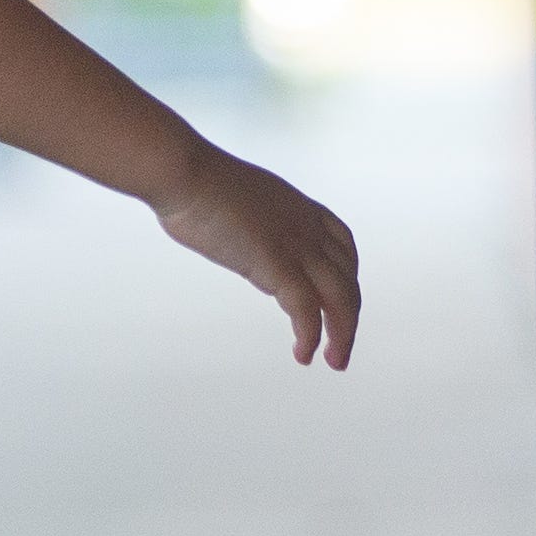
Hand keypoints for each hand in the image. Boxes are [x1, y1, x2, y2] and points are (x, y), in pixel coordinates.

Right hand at [153, 143, 361, 369]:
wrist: (186, 174)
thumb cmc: (196, 182)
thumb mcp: (240, 201)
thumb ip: (253, 222)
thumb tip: (241, 237)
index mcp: (300, 208)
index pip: (343, 246)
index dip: (347, 277)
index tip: (339, 300)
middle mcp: (307, 227)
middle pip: (348, 279)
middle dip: (349, 318)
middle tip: (340, 350)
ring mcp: (296, 245)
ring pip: (340, 298)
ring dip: (341, 334)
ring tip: (333, 361)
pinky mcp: (277, 264)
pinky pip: (307, 309)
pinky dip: (311, 336)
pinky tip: (303, 354)